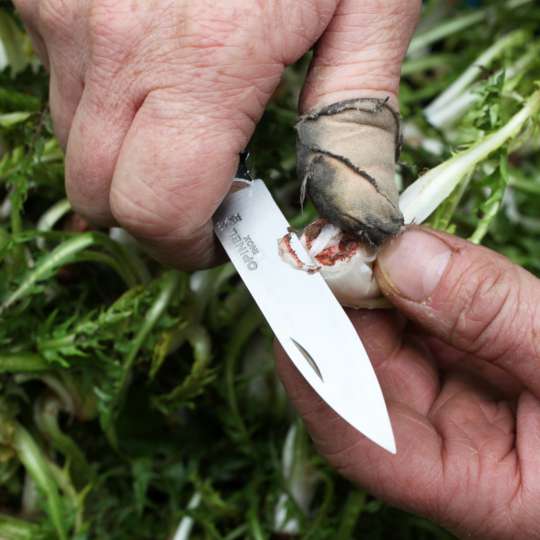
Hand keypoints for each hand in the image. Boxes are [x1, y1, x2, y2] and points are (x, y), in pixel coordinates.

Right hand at [14, 0, 419, 268]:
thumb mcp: (365, 9)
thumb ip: (354, 123)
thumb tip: (355, 209)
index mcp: (202, 65)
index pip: (159, 210)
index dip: (188, 245)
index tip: (221, 239)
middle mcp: (114, 44)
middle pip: (99, 195)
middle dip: (152, 216)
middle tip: (203, 199)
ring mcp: (67, 12)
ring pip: (74, 146)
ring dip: (127, 163)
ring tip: (185, 132)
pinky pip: (61, 84)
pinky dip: (107, 106)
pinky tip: (153, 76)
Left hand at [276, 227, 539, 539]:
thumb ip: (496, 316)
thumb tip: (403, 257)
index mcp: (471, 484)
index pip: (357, 436)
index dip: (314, 369)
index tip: (293, 300)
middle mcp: (450, 444)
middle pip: (363, 376)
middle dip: (340, 310)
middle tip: (329, 242)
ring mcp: (460, 401)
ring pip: (390, 341)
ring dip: (370, 288)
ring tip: (361, 234)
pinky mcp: (475, 363)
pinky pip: (425, 321)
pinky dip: (411, 282)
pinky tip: (404, 248)